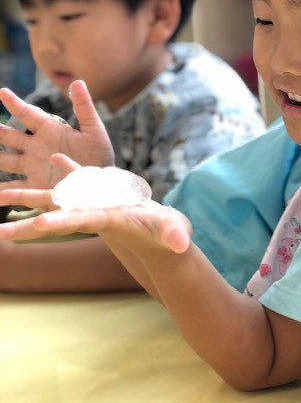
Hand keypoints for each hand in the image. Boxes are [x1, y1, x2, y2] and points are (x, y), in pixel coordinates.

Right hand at [0, 80, 113, 189]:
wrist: (101, 182)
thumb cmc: (99, 155)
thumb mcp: (93, 130)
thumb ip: (84, 107)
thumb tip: (78, 81)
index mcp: (50, 130)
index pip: (27, 114)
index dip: (13, 103)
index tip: (2, 91)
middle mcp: (36, 146)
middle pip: (8, 135)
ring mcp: (33, 166)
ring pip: (4, 159)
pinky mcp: (34, 185)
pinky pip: (13, 187)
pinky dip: (2, 190)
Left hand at [0, 153, 190, 255]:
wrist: (162, 236)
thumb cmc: (171, 238)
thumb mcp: (174, 235)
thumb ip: (176, 237)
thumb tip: (181, 244)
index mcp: (111, 221)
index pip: (83, 222)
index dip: (63, 221)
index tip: (40, 223)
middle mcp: (95, 215)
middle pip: (56, 218)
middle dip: (27, 225)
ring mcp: (95, 205)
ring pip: (57, 200)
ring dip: (30, 198)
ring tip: (1, 196)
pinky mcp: (103, 196)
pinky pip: (79, 181)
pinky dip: (67, 170)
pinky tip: (54, 158)